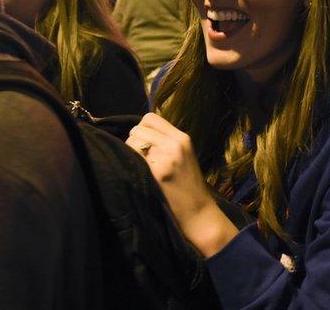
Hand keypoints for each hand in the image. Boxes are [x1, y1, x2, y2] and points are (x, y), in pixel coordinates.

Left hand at [127, 113, 237, 255]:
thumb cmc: (189, 186)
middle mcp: (175, 143)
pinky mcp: (157, 172)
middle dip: (133, 142)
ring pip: (132, 142)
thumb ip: (165, 142)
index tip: (143, 144)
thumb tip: (137, 133)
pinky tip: (141, 177)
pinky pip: (133, 159)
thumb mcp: (183, 156)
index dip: (142, 129)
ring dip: (130, 154)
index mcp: (182, 138)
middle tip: (139, 159)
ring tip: (141, 168)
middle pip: (138, 129)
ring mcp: (166, 157)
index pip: (150, 118)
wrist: (198, 212)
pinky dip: (132, 166)